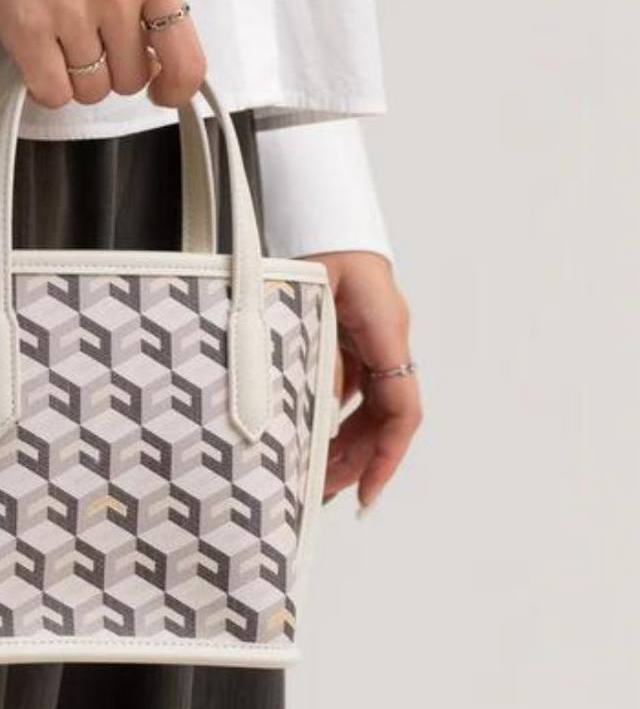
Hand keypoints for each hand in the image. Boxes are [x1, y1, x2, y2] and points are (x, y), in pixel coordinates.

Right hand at [0, 0, 205, 109]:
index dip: (175, 89)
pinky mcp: (26, 29)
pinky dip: (48, 87)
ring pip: (91, 91)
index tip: (161, 91)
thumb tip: (153, 51)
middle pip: (130, 81)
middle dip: (114, 71)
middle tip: (93, 45)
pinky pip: (52, 93)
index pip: (185, 60)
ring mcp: (71, 13)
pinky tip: (41, 60)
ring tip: (61, 42)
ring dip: (78, 78)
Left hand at [302, 251, 422, 511]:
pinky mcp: (352, 338)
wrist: (319, 213)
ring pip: (367, 407)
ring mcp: (371, 340)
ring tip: (313, 477)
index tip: (366, 490)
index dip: (387, 456)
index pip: (401, 409)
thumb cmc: (316, 246)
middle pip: (383, 418)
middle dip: (358, 460)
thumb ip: (315, 348)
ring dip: (344, 442)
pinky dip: (331, 415)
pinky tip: (306, 436)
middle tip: (324, 495)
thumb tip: (311, 404)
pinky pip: (351, 387)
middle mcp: (386, 341)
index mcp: (386, 332)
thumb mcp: (312, 297)